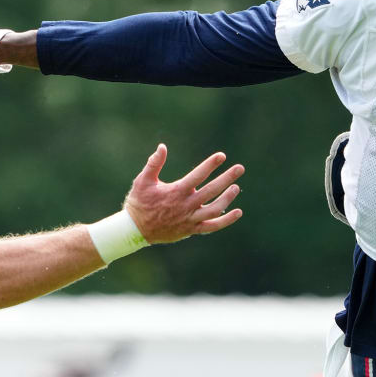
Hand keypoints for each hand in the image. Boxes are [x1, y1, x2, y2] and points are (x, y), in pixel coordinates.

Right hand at [124, 144, 244, 243]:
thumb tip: (162, 146)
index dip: (211, 165)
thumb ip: (154, 163)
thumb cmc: (139, 203)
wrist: (135, 230)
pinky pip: (212, 226)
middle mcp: (186, 205)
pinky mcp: (191, 229)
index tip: (222, 156)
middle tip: (240, 168)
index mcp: (176, 191)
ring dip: (228, 198)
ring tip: (236, 187)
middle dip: (227, 178)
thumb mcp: (142, 181)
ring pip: (214, 209)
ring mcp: (190, 219)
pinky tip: (238, 212)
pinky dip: (226, 220)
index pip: (198, 175)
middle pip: (211, 190)